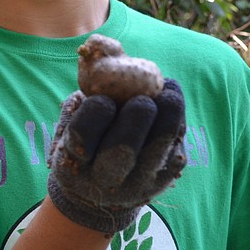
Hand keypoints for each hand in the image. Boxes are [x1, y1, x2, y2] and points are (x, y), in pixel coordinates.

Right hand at [47, 78, 186, 233]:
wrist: (99, 195)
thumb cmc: (86, 143)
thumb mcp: (72, 124)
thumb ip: (84, 96)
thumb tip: (105, 54)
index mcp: (74, 164)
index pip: (82, 134)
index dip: (96, 108)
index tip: (104, 99)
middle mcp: (105, 180)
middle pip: (124, 147)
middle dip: (137, 111)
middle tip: (140, 97)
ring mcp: (138, 184)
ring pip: (160, 145)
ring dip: (167, 110)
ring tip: (164, 92)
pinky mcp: (165, 179)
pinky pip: (177, 144)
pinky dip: (177, 118)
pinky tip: (169, 104)